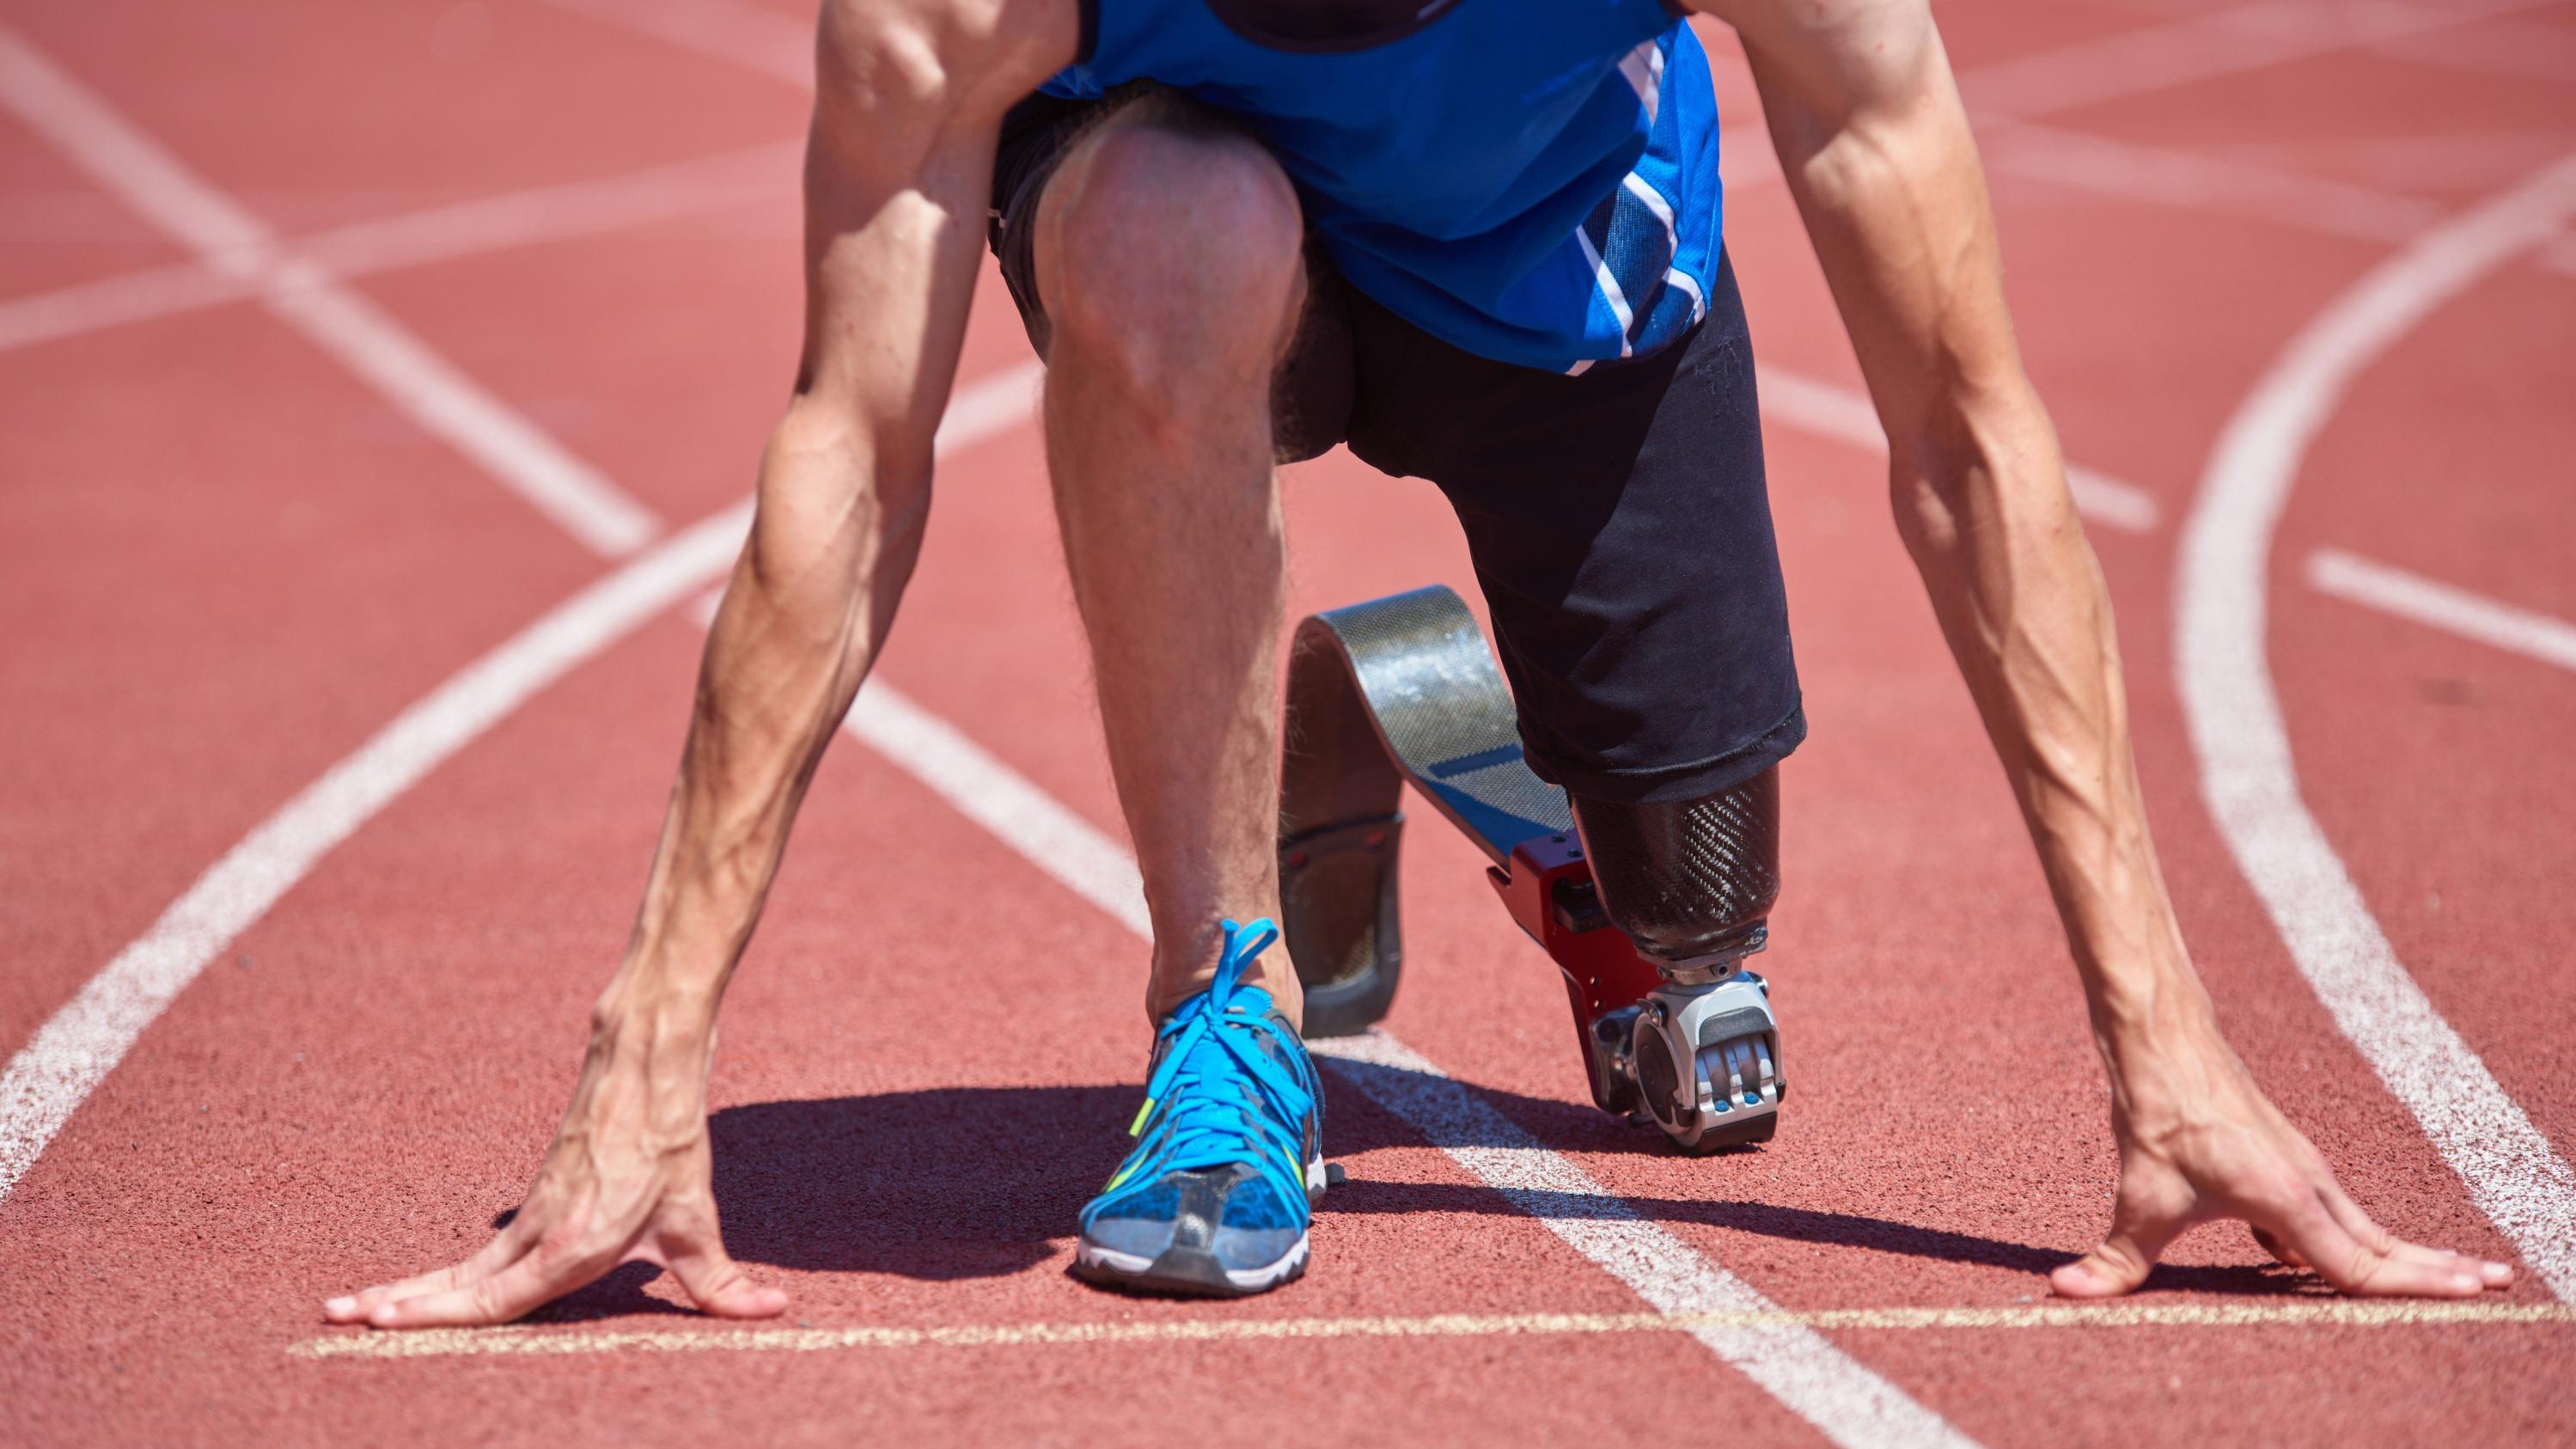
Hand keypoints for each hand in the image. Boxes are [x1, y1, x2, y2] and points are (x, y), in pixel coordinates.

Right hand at [323, 1012, 787, 1328]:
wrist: (645, 1057)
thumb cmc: (670, 1137)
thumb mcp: (699, 1217)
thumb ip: (724, 1282)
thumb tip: (773, 1314)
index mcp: (573, 1246)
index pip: (496, 1299)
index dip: (438, 1316)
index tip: (382, 1323)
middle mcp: (541, 1232)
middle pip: (458, 1284)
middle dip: (397, 1305)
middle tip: (335, 1317)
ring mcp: (533, 1212)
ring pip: (462, 1265)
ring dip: (409, 1287)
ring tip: (350, 1305)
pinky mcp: (537, 1194)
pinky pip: (483, 1247)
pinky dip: (446, 1271)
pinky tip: (419, 1286)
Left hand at [2052, 1031, 2515, 1297]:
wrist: (2162, 1037)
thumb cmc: (2160, 1109)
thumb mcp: (2138, 1194)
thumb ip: (2114, 1258)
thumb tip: (2065, 1291)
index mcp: (2287, 1197)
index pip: (2359, 1265)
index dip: (2412, 1288)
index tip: (2467, 1295)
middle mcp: (2308, 1180)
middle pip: (2380, 1242)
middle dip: (2435, 1268)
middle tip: (2495, 1285)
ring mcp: (2299, 1165)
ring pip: (2357, 1222)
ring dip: (2397, 1251)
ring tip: (2444, 1274)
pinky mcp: (2281, 1155)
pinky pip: (2326, 1208)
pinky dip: (2344, 1235)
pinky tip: (2311, 1260)